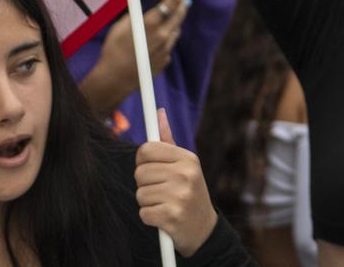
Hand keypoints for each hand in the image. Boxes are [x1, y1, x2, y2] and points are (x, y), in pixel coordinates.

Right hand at [82, 0, 190, 114]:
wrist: (114, 79)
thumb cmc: (113, 51)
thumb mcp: (120, 27)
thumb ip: (137, 16)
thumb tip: (146, 12)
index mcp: (151, 24)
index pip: (170, 3)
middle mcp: (162, 36)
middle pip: (179, 16)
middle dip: (182, 6)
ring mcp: (166, 49)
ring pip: (175, 31)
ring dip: (173, 25)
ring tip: (165, 23)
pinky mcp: (165, 61)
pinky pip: (168, 46)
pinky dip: (165, 42)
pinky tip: (153, 45)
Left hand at [136, 109, 219, 254]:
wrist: (203, 229)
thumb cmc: (188, 192)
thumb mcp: (185, 165)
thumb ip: (168, 141)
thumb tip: (158, 113)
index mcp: (188, 158)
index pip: (147, 149)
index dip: (143, 160)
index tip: (151, 168)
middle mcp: (186, 174)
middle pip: (140, 172)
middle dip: (145, 183)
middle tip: (161, 189)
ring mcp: (180, 195)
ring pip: (139, 193)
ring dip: (147, 202)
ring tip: (164, 203)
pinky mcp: (172, 216)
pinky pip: (143, 212)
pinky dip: (149, 217)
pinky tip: (164, 216)